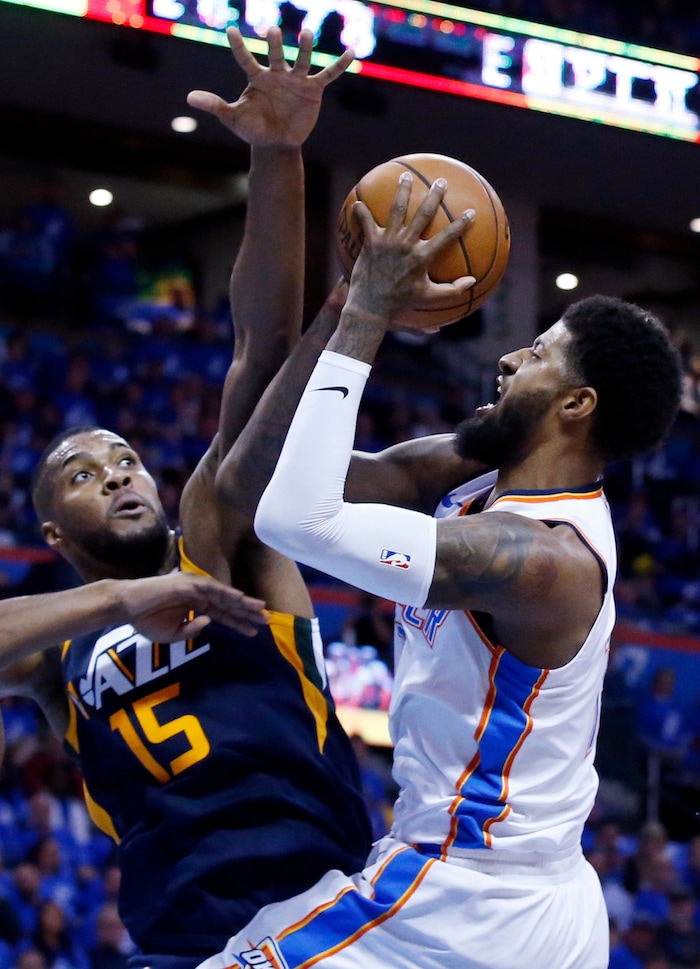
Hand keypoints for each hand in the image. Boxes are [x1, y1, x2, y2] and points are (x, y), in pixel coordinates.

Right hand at [119, 572, 266, 641]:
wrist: (126, 608)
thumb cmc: (146, 620)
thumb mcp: (173, 634)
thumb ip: (191, 631)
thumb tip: (208, 623)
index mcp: (197, 605)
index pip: (223, 614)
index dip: (239, 623)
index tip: (255, 632)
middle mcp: (199, 594)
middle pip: (228, 604)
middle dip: (248, 612)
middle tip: (268, 619)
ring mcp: (193, 587)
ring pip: (223, 595)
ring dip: (242, 602)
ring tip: (260, 609)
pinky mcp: (186, 583)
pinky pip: (210, 588)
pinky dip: (225, 592)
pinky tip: (239, 598)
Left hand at [187, 26, 354, 146]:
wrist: (276, 144)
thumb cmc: (253, 129)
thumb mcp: (233, 118)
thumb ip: (215, 105)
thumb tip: (190, 97)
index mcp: (257, 78)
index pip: (245, 59)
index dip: (238, 46)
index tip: (229, 30)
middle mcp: (277, 74)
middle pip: (276, 55)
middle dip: (275, 44)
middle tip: (272, 30)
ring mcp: (296, 79)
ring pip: (301, 60)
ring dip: (304, 47)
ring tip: (306, 33)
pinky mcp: (313, 89)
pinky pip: (328, 75)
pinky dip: (339, 65)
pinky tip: (351, 52)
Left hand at [346, 174, 475, 329]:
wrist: (371, 306)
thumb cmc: (401, 302)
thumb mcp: (429, 297)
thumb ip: (452, 290)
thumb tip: (473, 282)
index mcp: (422, 257)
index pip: (447, 236)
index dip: (461, 224)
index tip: (471, 212)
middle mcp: (406, 245)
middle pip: (423, 214)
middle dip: (434, 196)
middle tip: (441, 182)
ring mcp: (388, 241)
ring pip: (397, 210)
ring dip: (402, 191)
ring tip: (405, 176)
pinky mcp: (371, 242)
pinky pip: (366, 221)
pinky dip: (361, 211)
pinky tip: (358, 201)